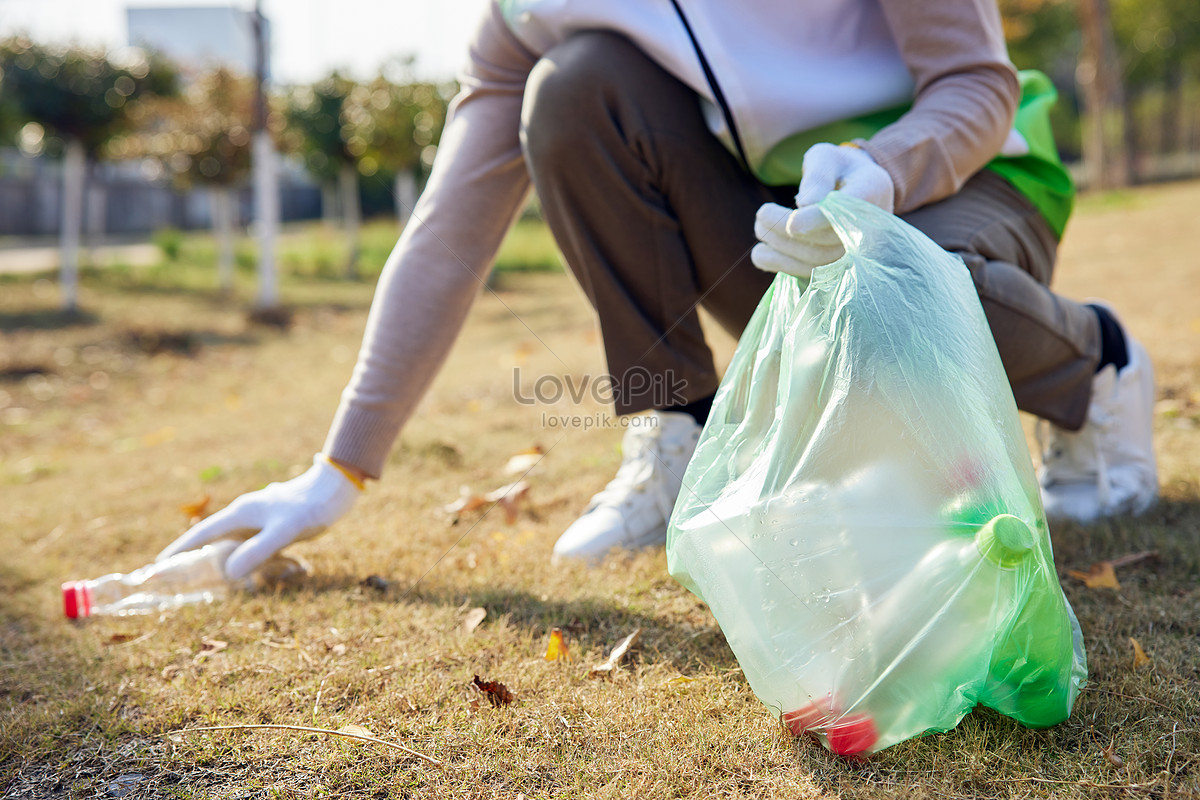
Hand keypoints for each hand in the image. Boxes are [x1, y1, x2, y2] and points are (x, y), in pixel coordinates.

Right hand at [157, 454, 361, 579]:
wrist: (336, 488)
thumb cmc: (311, 508)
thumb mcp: (284, 531)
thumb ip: (258, 551)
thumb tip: (228, 574)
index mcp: (241, 513)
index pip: (202, 534)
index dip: (180, 551)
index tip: (157, 565)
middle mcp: (245, 514)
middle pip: (212, 538)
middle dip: (195, 557)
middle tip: (177, 579)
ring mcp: (259, 518)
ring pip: (231, 542)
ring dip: (218, 559)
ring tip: (206, 579)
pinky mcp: (274, 523)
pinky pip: (249, 543)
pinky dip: (241, 557)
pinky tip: (247, 570)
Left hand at [751, 143, 893, 278]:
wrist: (857, 186)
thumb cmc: (837, 167)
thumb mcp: (826, 157)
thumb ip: (817, 175)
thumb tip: (805, 204)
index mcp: (870, 193)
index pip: (843, 213)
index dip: (814, 220)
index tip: (789, 220)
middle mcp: (870, 228)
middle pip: (825, 241)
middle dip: (785, 231)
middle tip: (761, 214)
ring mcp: (857, 252)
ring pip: (816, 261)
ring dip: (780, 248)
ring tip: (760, 228)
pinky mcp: (839, 265)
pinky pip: (810, 273)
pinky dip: (781, 264)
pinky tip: (760, 253)